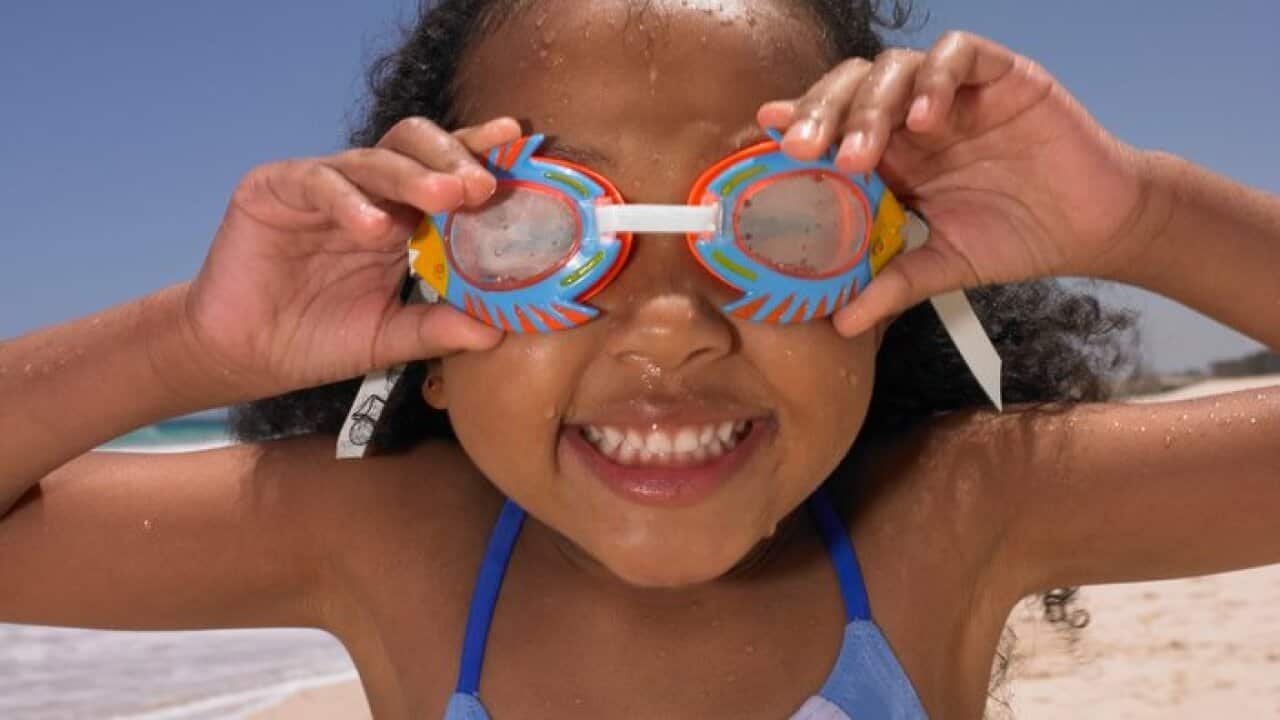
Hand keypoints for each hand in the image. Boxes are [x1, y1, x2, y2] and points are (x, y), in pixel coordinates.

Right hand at [180, 117, 521, 400]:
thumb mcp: (389, 337)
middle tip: (481, 186)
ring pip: (373, 159)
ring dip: (412, 177)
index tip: (516, 142)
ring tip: (445, 198)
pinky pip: (317, 182)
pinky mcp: (274, 189)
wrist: (245, 357)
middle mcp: (367, 193)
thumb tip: (500, 331)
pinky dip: (348, 200)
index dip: (477, 154)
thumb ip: (439, 328)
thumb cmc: (319, 339)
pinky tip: (373, 227)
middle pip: (415, 148)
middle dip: (452, 161)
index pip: (445, 173)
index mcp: (401, 218)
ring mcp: (322, 186)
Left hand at [759, 32, 1155, 335]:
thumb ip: (893, 283)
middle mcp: (915, 116)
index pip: (835, 124)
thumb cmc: (1017, 236)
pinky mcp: (1003, 75)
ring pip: (896, 67)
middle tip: (803, 150)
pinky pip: (962, 54)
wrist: (1094, 226)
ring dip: (871, 106)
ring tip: (862, 152)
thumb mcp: (944, 265)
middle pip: (852, 89)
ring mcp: (957, 92)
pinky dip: (936, 80)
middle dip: (823, 114)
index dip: (800, 124)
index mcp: (893, 154)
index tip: (767, 138)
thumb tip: (840, 324)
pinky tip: (925, 120)